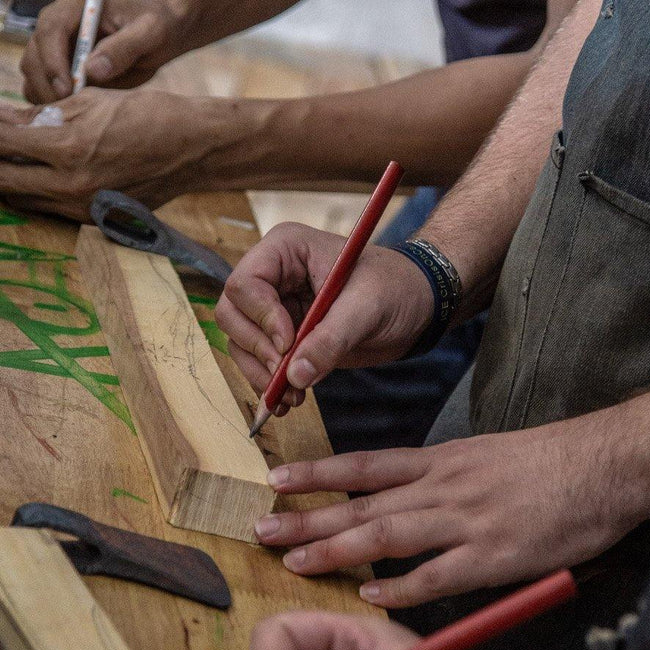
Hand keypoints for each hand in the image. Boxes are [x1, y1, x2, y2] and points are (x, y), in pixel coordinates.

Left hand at [0, 89, 238, 219]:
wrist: (193, 148)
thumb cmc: (146, 114)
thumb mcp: (89, 102)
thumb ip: (38, 111)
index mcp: (67, 147)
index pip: (0, 143)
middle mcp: (69, 183)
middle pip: (0, 178)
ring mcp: (80, 206)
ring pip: (20, 198)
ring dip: (10, 178)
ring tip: (16, 159)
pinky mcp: (92, 219)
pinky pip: (46, 209)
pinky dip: (36, 191)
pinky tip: (44, 174)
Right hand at [22, 0, 184, 101]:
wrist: (161, 33)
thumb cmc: (158, 26)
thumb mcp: (151, 33)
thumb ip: (124, 48)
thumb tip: (92, 70)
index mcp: (76, 3)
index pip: (50, 30)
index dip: (53, 61)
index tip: (68, 89)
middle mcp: (58, 20)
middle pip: (33, 54)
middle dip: (48, 84)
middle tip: (72, 108)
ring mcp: (53, 43)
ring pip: (32, 72)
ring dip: (47, 94)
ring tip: (77, 109)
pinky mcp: (55, 64)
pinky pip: (40, 85)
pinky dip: (49, 99)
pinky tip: (75, 108)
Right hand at [216, 227, 433, 408]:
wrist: (417, 305)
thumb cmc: (396, 288)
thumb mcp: (367, 308)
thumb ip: (331, 339)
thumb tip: (294, 375)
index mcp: (286, 249)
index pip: (245, 283)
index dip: (261, 317)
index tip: (289, 344)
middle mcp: (273, 275)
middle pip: (233, 314)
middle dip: (256, 349)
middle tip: (284, 377)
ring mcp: (275, 306)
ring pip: (241, 342)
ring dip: (260, 374)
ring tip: (290, 396)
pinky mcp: (284, 335)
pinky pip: (259, 360)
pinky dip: (269, 383)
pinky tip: (289, 400)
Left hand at [256, 425, 611, 608]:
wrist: (606, 463)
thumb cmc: (551, 463)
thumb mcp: (486, 457)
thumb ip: (444, 480)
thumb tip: (407, 500)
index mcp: (442, 462)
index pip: (366, 466)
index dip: (318, 474)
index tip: (276, 480)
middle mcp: (445, 487)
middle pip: (363, 503)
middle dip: (309, 517)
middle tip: (260, 529)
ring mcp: (468, 520)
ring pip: (389, 535)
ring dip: (338, 549)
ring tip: (295, 562)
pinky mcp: (496, 555)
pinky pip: (441, 575)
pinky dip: (405, 587)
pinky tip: (373, 597)